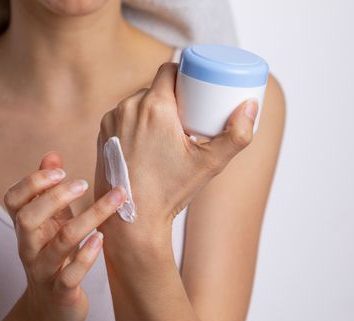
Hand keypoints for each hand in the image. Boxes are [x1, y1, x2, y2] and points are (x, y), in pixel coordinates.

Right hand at [3, 151, 126, 320]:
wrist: (50, 310)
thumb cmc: (53, 258)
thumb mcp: (50, 223)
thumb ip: (49, 191)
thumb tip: (51, 155)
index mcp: (26, 228)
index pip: (12, 199)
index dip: (32, 182)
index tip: (60, 171)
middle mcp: (29, 247)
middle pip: (28, 218)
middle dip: (54, 197)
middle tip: (82, 184)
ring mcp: (44, 270)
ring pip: (59, 242)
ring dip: (87, 218)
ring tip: (113, 201)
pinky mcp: (61, 292)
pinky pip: (70, 275)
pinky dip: (86, 256)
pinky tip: (101, 240)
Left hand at [94, 63, 257, 244]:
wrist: (132, 218)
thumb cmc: (170, 191)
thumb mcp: (210, 164)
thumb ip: (237, 135)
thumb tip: (251, 106)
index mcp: (154, 106)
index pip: (169, 70)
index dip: (183, 75)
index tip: (194, 89)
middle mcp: (127, 107)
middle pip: (154, 88)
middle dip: (170, 96)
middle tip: (186, 115)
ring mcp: (111, 120)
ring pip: (136, 102)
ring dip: (151, 109)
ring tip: (166, 128)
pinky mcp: (102, 134)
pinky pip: (121, 116)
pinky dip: (134, 121)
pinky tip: (144, 137)